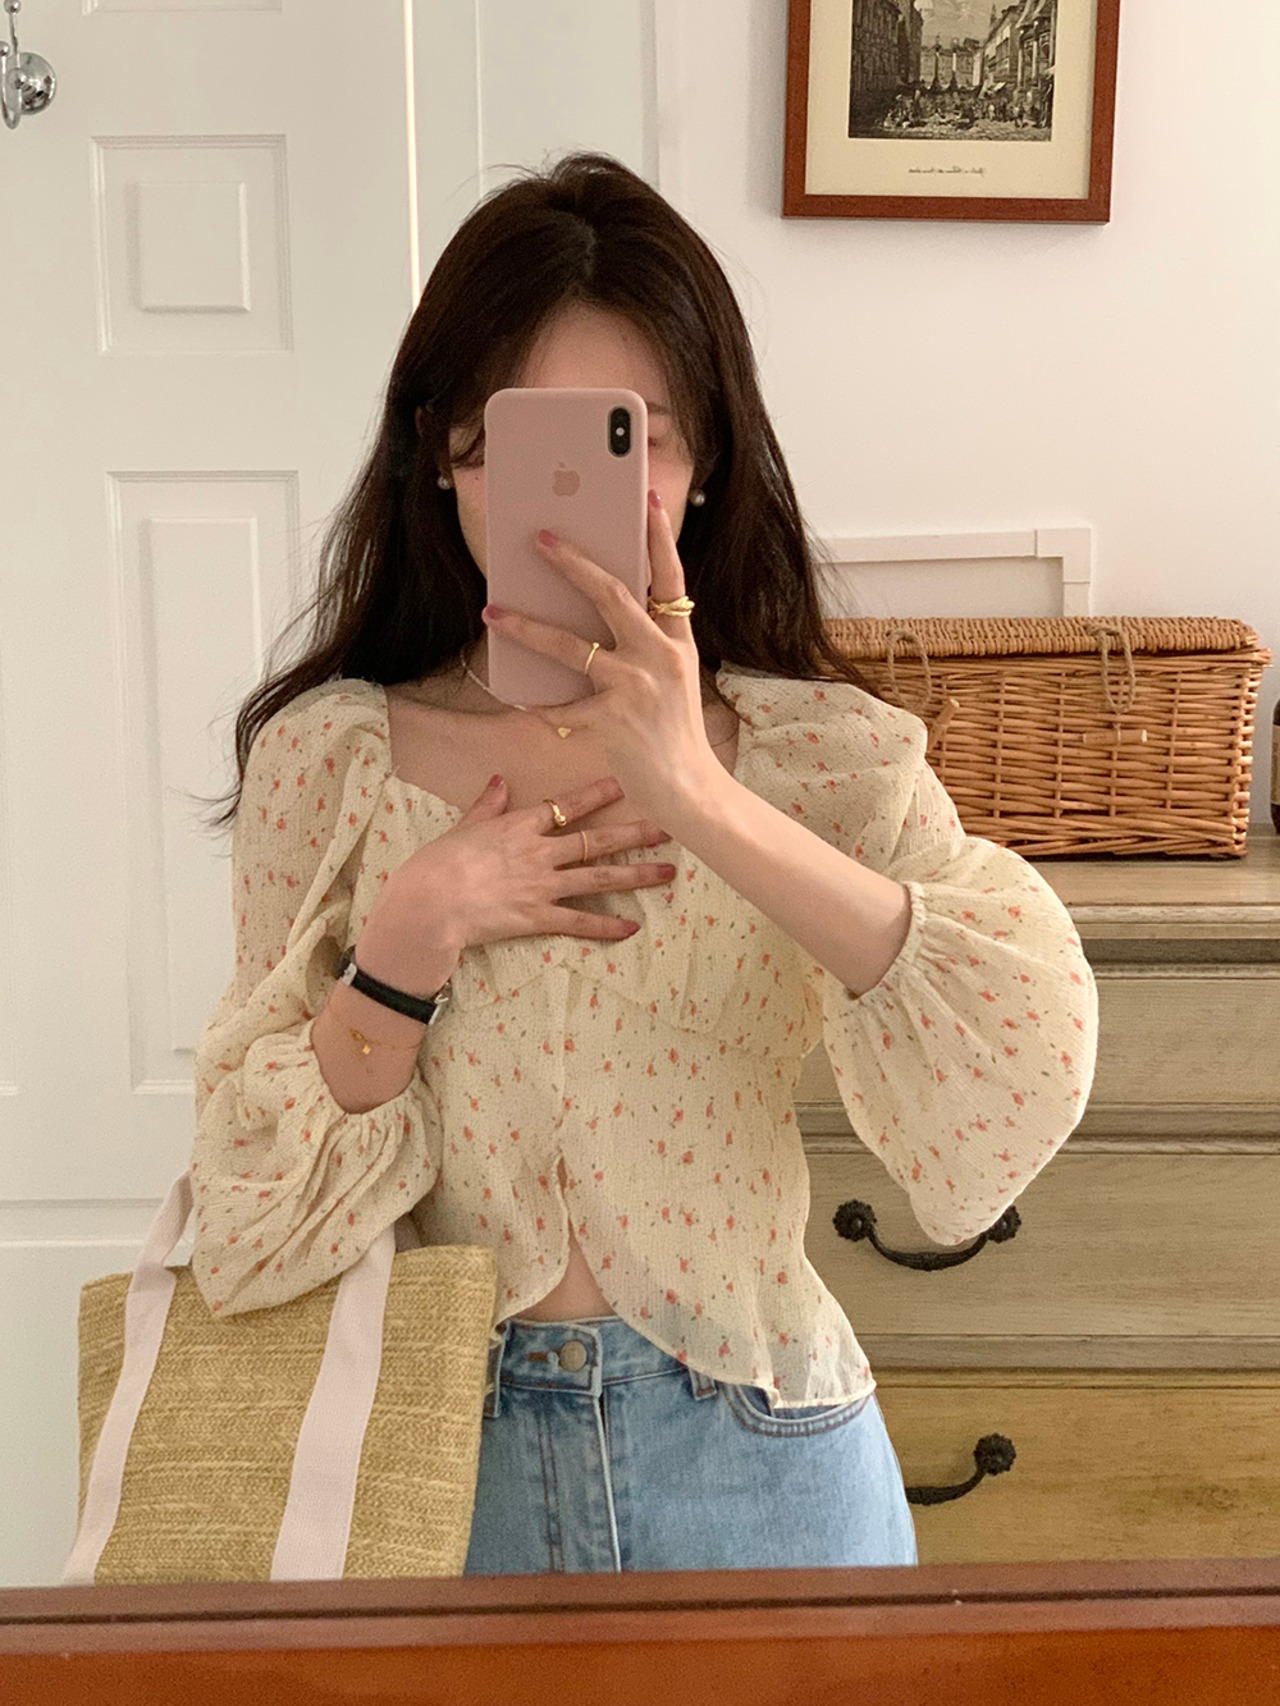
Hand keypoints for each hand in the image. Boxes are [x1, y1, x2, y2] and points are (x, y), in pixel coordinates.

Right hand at [374, 773, 676, 954]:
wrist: (430, 903)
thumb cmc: (439, 863)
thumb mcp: (464, 827)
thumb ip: (487, 805)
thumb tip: (498, 780)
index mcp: (520, 827)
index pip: (567, 806)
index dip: (596, 795)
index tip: (622, 784)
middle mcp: (540, 853)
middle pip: (597, 840)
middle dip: (635, 834)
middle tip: (668, 828)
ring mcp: (543, 886)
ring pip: (599, 877)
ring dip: (636, 876)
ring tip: (667, 873)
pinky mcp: (539, 917)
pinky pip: (580, 921)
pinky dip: (606, 926)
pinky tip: (631, 927)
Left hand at [480, 488, 718, 827]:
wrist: (691, 791)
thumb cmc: (675, 735)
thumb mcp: (672, 681)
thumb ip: (646, 646)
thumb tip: (600, 616)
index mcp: (678, 642)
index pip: (671, 578)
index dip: (659, 536)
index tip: (647, 498)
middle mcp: (661, 657)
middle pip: (613, 594)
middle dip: (573, 563)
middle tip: (541, 538)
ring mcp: (638, 687)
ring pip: (572, 644)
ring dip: (527, 627)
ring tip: (493, 612)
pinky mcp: (614, 719)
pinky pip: (563, 706)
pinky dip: (539, 705)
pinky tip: (517, 698)